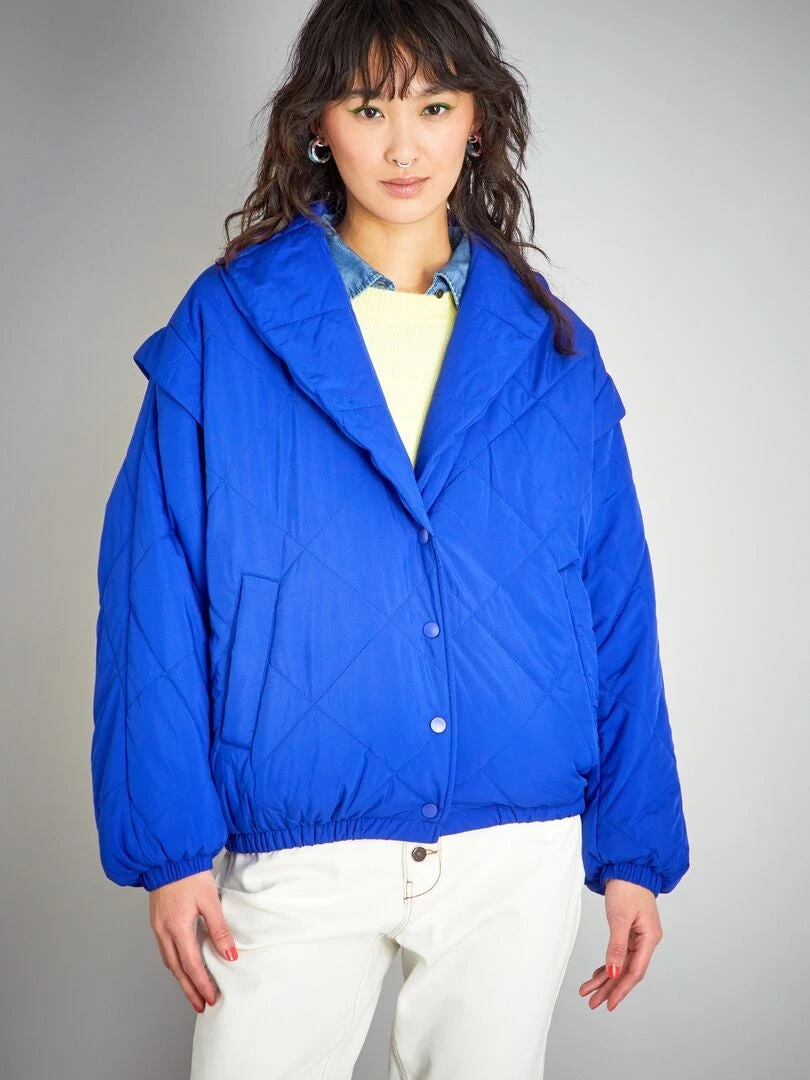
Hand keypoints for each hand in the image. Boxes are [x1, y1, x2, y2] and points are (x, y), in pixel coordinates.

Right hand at [149, 869, 238, 1012]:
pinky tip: (183, 966)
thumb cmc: (190, 874)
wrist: (169, 856)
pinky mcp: (157, 921)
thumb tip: (230, 955)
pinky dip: (175, 963)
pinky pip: (166, 950)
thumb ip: (219, 930)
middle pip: (177, 970)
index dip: (202, 983)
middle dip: (190, 989)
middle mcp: (164, 931)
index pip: (191, 965)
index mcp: (177, 928)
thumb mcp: (210, 901)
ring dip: (181, 979)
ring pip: (169, 961)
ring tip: (193, 991)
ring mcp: (158, 927)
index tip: (212, 997)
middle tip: (201, 1005)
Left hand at [578, 878, 662, 1010]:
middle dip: (610, 988)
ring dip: (605, 978)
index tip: (609, 1004)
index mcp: (649, 938)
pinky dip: (607, 964)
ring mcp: (638, 936)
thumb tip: (614, 973)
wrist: (627, 865)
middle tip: (593, 1002)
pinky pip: (618, 953)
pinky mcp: (630, 930)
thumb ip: (617, 947)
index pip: (635, 971)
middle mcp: (646, 940)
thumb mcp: (620, 918)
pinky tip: (598, 974)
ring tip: (588, 992)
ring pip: (621, 964)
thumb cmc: (627, 887)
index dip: (621, 989)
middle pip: (627, 971)